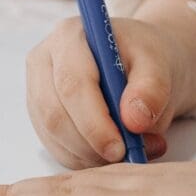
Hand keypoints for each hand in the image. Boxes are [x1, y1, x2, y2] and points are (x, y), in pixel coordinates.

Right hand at [27, 0, 195, 165]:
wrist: (141, 66)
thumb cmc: (146, 60)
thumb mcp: (159, 65)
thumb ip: (152, 88)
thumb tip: (134, 120)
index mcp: (69, 36)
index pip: (72, 84)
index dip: (93, 122)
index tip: (120, 147)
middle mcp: (44, 61)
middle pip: (55, 114)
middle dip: (91, 144)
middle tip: (126, 156)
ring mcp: (37, 90)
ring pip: (54, 136)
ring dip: (91, 154)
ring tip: (130, 149)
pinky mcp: (40, 117)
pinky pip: (56, 148)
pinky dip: (86, 159)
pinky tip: (112, 151)